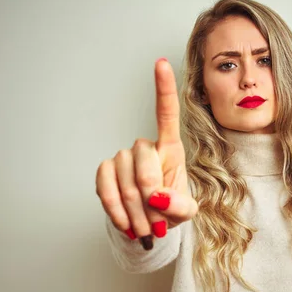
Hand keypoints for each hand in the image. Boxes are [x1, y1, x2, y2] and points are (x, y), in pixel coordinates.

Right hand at [96, 58, 198, 249]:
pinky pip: (105, 187)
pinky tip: (126, 223)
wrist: (147, 226)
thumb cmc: (169, 211)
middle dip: (150, 195)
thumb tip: (156, 196)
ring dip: (136, 211)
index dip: (163, 89)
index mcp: (170, 149)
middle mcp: (145, 149)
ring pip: (125, 179)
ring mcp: (122, 159)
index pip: (166, 114)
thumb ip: (180, 206)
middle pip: (143, 160)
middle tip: (157, 224)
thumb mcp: (186, 212)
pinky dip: (116, 209)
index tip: (162, 63)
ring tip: (145, 228)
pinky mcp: (105, 172)